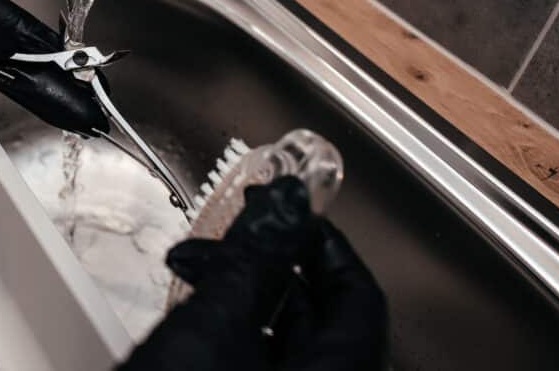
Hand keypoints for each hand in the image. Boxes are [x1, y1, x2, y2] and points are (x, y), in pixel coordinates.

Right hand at [119, 177, 387, 370]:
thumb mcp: (211, 332)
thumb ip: (251, 261)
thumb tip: (284, 207)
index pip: (361, 297)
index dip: (326, 246)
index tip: (292, 214)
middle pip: (323, 323)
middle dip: (272, 270)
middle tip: (236, 236)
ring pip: (290, 351)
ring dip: (247, 303)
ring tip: (199, 273)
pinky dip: (238, 341)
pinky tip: (197, 322)